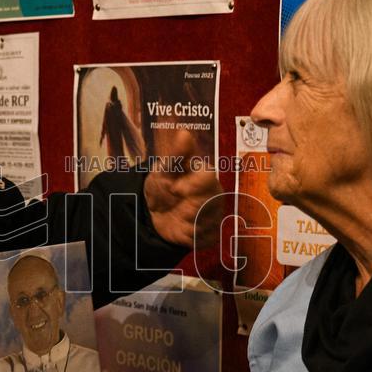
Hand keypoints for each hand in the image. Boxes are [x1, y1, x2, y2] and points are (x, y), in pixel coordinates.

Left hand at [143, 131, 223, 248]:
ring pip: (203, 224)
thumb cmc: (163, 186)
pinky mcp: (211, 235)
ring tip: (177, 216)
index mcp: (206, 177)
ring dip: (185, 223)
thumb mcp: (164, 170)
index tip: (175, 189)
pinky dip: (188, 237)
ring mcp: (215, 216)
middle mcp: (216, 196)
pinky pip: (202, 239)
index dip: (191, 186)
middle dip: (187, 208)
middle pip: (207, 204)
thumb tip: (184, 133)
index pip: (208, 179)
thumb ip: (176, 154)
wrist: (156, 213)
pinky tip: (181, 229)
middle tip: (175, 206)